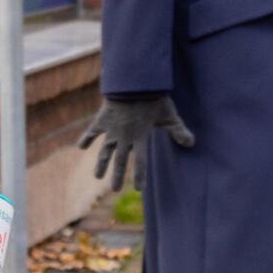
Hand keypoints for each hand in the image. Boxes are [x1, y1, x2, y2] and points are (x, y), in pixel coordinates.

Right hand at [78, 96, 194, 191]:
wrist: (132, 83)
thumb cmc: (153, 98)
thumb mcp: (169, 115)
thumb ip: (179, 130)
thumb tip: (191, 143)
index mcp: (140, 137)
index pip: (140, 162)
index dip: (140, 176)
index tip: (139, 189)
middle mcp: (124, 137)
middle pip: (120, 161)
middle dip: (117, 176)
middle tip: (115, 189)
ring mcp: (111, 129)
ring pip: (105, 151)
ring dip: (101, 164)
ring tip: (97, 177)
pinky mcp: (102, 120)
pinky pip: (92, 131)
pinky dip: (86, 139)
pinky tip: (81, 148)